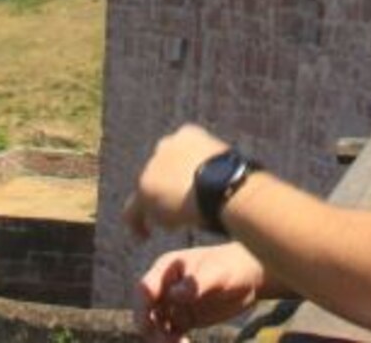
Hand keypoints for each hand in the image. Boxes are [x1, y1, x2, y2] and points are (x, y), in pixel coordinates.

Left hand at [123, 123, 229, 237]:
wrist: (224, 184)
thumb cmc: (237, 179)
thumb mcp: (226, 166)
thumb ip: (214, 170)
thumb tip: (222, 185)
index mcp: (189, 134)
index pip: (179, 152)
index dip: (182, 170)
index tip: (189, 184)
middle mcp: (166, 145)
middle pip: (161, 169)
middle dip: (167, 185)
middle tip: (178, 205)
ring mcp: (153, 166)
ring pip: (149, 190)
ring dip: (158, 206)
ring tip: (173, 223)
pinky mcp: (144, 188)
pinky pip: (133, 210)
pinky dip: (138, 223)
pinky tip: (144, 236)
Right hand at [136, 242, 266, 341]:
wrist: (249, 277)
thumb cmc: (231, 266)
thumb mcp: (216, 272)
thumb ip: (196, 283)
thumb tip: (174, 295)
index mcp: (167, 268)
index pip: (145, 288)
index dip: (143, 305)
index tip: (151, 321)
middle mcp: (165, 287)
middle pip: (144, 311)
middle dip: (149, 328)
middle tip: (165, 341)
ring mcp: (173, 305)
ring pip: (155, 326)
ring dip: (160, 339)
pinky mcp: (183, 320)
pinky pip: (170, 335)